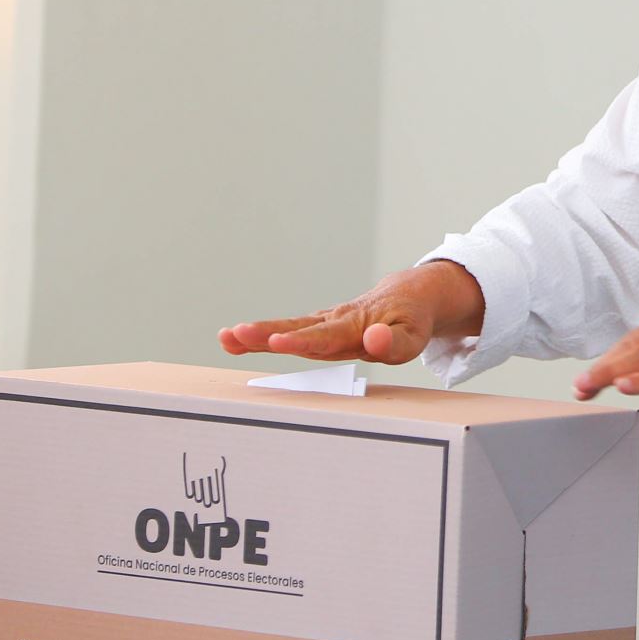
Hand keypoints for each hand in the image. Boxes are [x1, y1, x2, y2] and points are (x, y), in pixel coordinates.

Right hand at [218, 261, 483, 365]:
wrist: (408, 296)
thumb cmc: (410, 322)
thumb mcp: (413, 337)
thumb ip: (394, 343)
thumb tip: (374, 339)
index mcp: (355, 326)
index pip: (325, 336)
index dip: (302, 341)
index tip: (278, 342)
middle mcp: (334, 321)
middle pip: (296, 328)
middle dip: (266, 333)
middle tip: (235, 334)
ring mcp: (324, 323)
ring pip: (287, 326)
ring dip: (257, 334)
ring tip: (225, 337)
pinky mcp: (318, 327)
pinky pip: (289, 329)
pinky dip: (262, 335)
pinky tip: (233, 341)